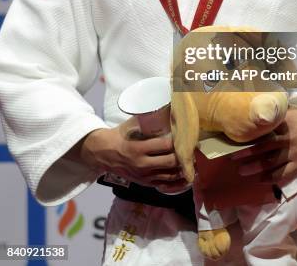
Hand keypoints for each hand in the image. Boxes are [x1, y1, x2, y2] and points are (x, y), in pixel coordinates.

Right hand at [66, 119, 189, 191]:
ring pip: (170, 175)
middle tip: (192, 147)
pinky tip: (186, 177)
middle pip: (170, 161)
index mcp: (138, 148)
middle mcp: (142, 165)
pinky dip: (177, 182)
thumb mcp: (130, 126)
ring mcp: (144, 176)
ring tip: (193, 160)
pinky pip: (165, 185)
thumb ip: (147, 121)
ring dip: (183, 168)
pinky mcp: (145, 183)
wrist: (103, 154)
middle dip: (184, 155)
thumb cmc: (119, 136)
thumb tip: (165, 110)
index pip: (164, 145)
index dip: (177, 140)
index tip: (185, 134)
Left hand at [231, 106, 296, 181]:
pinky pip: (284, 173)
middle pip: (266, 146)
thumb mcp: (291, 108)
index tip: (237, 135)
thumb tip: (258, 100)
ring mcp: (294, 152)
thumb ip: (276, 109)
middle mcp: (288, 138)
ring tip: (242, 171)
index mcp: (285, 122)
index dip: (251, 133)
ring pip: (273, 162)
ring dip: (256, 168)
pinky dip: (272, 178)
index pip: (266, 128)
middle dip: (248, 153)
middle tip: (233, 157)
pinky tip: (260, 180)